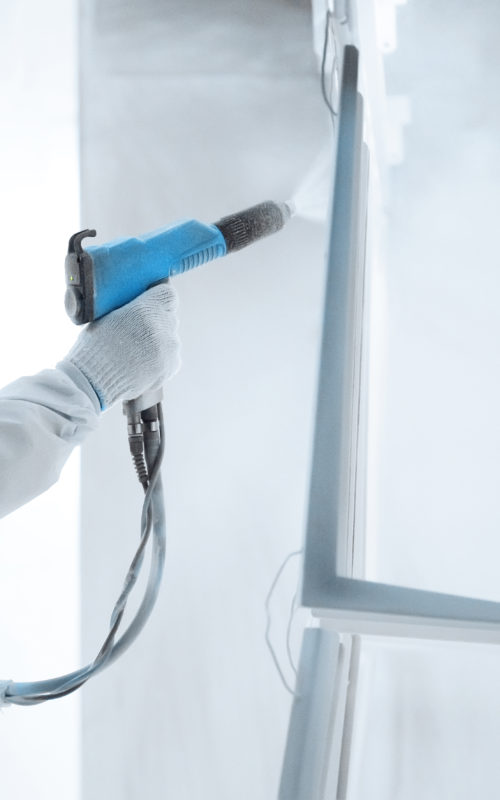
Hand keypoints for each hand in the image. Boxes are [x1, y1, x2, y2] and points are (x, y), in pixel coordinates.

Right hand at [63, 282, 180, 408]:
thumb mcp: (108, 315)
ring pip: (169, 338)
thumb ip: (131, 307)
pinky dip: (159, 360)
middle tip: (136, 333)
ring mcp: (170, 348)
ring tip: (135, 353)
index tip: (150, 304)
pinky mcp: (171, 366)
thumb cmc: (96, 347)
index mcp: (147, 308)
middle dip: (155, 322)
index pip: (168, 294)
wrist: (95, 380)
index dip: (158, 299)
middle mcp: (164, 326)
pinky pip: (170, 357)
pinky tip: (141, 364)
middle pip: (168, 317)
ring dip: (157, 342)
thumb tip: (139, 304)